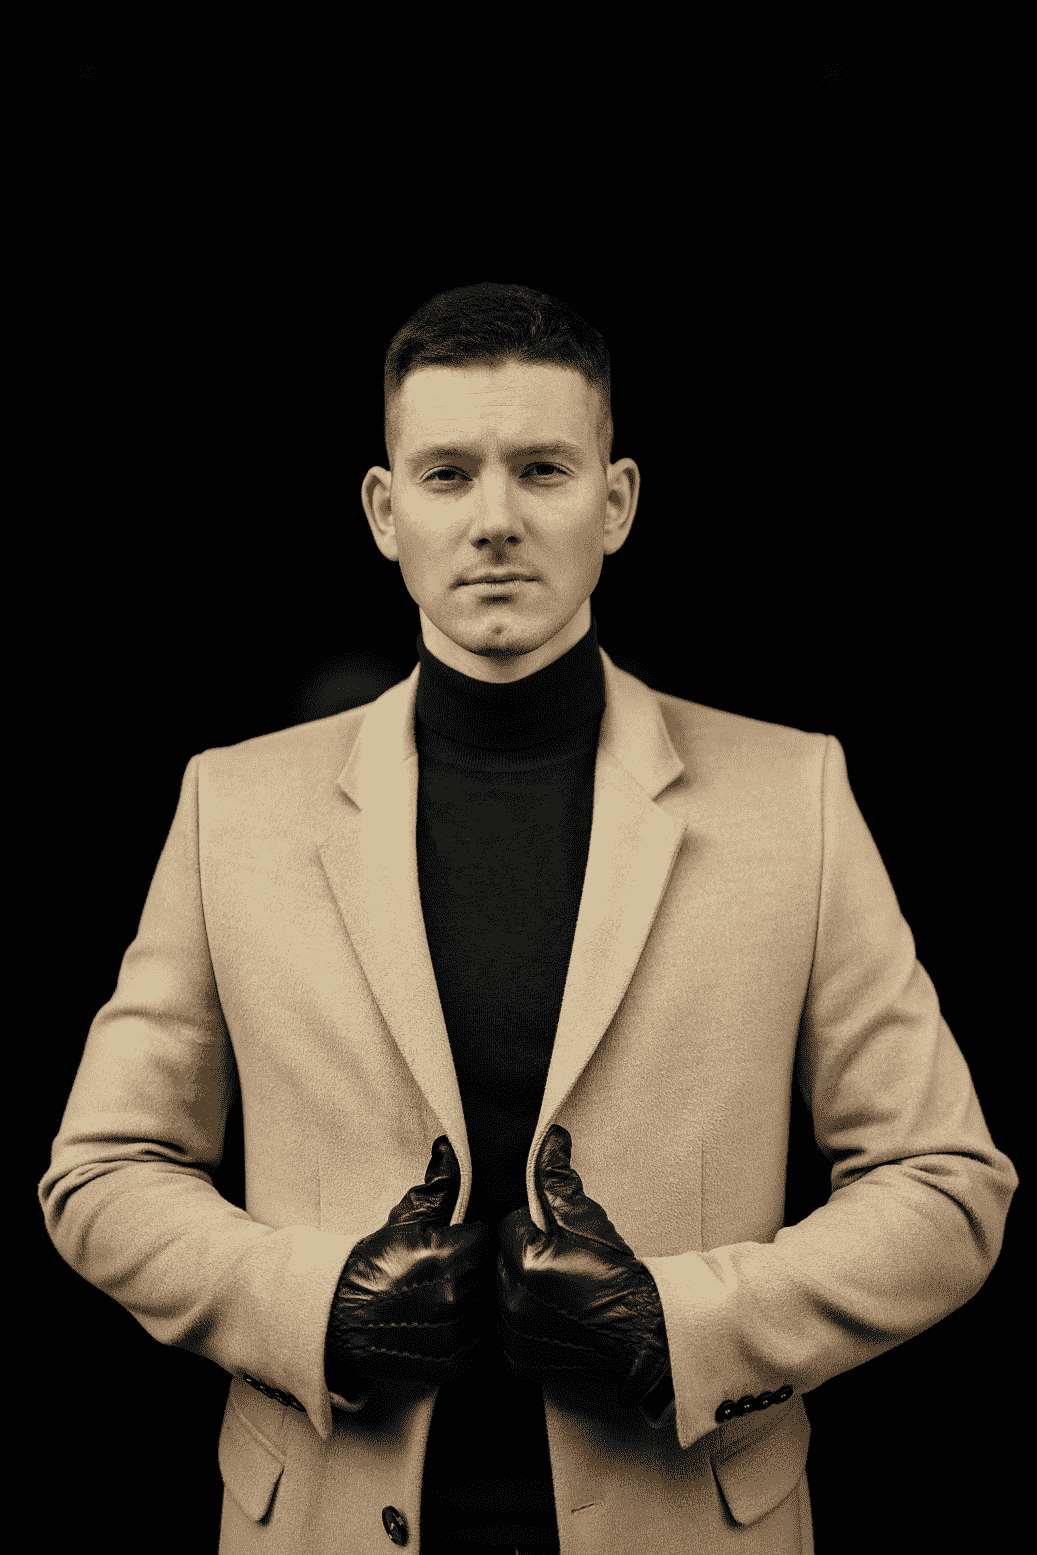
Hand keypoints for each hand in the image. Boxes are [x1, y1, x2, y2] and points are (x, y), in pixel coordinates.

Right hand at [325, 1137, 493, 1392]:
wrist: (341, 1317)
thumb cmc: (374, 1264)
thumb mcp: (405, 1218)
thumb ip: (438, 1185)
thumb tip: (452, 1149)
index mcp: (448, 1257)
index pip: (491, 1239)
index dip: (479, 1237)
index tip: (467, 1239)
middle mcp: (455, 1298)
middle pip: (494, 1275)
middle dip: (481, 1268)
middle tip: (459, 1267)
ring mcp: (455, 1335)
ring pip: (493, 1310)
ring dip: (481, 1302)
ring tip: (456, 1295)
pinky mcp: (454, 1365)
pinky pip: (485, 1345)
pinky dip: (475, 1334)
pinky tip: (455, 1322)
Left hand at [497, 1125, 671, 1411]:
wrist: (642, 1333)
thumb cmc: (617, 1275)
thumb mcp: (587, 1218)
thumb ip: (557, 1178)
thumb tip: (550, 1140)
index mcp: (524, 1263)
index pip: (506, 1227)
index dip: (531, 1227)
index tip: (552, 1235)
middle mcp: (512, 1302)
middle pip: (499, 1262)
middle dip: (520, 1256)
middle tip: (554, 1261)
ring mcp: (513, 1336)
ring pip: (499, 1295)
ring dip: (516, 1288)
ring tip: (553, 1288)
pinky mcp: (518, 1361)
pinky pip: (504, 1331)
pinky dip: (520, 1321)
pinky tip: (547, 1314)